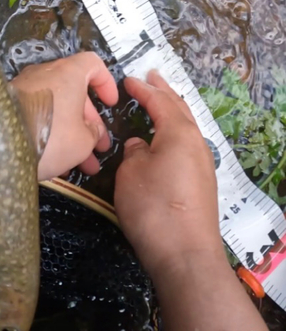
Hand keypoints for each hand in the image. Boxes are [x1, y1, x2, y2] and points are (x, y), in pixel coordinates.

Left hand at [10, 52, 118, 180]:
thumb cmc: (51, 138)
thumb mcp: (83, 141)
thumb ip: (93, 132)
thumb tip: (92, 130)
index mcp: (67, 74)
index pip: (93, 64)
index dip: (106, 83)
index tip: (111, 104)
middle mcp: (44, 75)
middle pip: (75, 93)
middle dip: (90, 123)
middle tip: (99, 148)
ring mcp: (24, 90)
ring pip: (57, 109)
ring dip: (73, 135)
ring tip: (84, 165)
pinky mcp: (9, 107)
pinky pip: (39, 117)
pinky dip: (52, 135)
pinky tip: (58, 162)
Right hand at [114, 70, 222, 278]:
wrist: (184, 254)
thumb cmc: (152, 207)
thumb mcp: (131, 173)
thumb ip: (134, 151)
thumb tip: (140, 144)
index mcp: (178, 134)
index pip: (159, 102)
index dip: (143, 89)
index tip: (128, 79)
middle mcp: (196, 143)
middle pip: (180, 109)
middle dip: (164, 91)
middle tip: (152, 76)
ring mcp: (202, 163)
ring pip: (187, 126)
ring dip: (172, 110)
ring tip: (160, 100)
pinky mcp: (202, 182)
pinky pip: (188, 144)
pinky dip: (175, 131)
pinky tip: (168, 137)